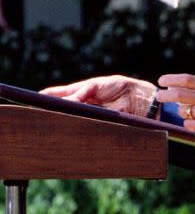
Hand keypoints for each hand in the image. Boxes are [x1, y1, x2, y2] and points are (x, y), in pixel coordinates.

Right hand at [41, 74, 155, 116]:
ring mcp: (89, 113)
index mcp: (82, 91)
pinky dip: (78, 126)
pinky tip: (72, 127)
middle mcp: (83, 103)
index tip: (36, 98)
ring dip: (64, 119)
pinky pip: (86, 126)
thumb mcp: (96, 85)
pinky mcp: (98, 123)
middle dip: (53, 110)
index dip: (48, 96)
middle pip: (63, 107)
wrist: (138, 97)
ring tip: (53, 120)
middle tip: (41, 113)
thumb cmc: (118, 86)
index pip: (60, 93)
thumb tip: (65, 103)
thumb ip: (81, 93)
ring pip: (73, 117)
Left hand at [157, 73, 194, 159]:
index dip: (172, 79)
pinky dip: (190, 124)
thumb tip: (174, 86)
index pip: (188, 79)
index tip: (161, 81)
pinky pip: (188, 124)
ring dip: (184, 114)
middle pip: (180, 94)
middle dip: (166, 95)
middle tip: (158, 96)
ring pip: (183, 111)